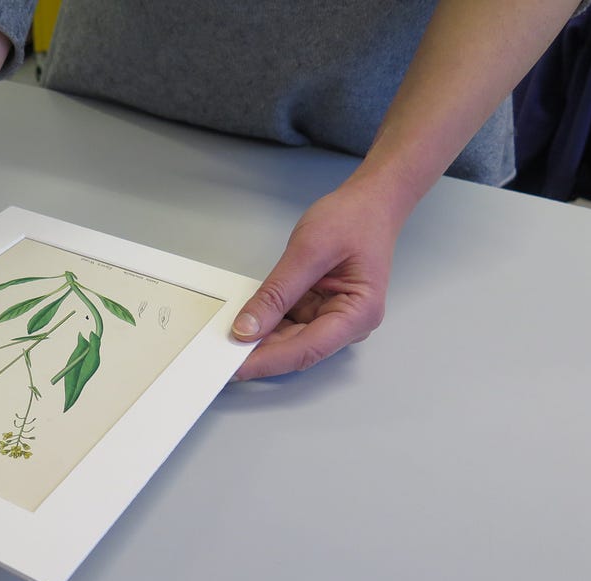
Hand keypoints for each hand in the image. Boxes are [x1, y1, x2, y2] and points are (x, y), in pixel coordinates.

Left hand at [231, 180, 399, 378]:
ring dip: (260, 339)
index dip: (268, 361)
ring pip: (289, 339)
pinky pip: (288, 323)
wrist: (370, 202)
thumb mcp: (309, 251)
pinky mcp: (318, 308)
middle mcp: (348, 323)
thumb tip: (248, 327)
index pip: (306, 350)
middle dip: (259, 352)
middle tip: (220, 354)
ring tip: (226, 338)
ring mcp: (333, 318)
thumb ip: (277, 292)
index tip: (235, 367)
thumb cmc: (353, 219)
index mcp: (358, 313)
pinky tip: (245, 320)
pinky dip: (266, 322)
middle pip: (296, 349)